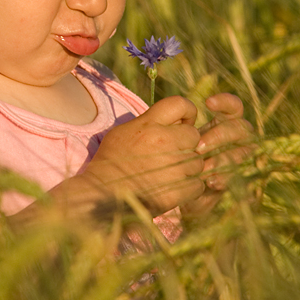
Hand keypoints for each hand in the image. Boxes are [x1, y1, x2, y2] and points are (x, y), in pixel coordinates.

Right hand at [82, 96, 204, 216]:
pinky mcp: (177, 190)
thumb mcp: (123, 132)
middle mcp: (163, 141)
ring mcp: (172, 166)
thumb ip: (149, 123)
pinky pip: (198, 184)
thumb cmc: (111, 162)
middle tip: (174, 154)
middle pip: (194, 135)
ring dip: (189, 168)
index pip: (180, 104)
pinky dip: (190, 187)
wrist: (101, 195)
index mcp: (149, 124)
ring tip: (170, 174)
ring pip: (198, 161)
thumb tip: (175, 120)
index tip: (185, 121)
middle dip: (188, 144)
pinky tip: (174, 188)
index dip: (188, 111)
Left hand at [181, 93, 253, 220]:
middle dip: (220, 135)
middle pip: (240, 128)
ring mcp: (238, 160)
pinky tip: (210, 181)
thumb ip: (181, 130)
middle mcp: (235, 139)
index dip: (225, 102)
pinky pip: (238, 176)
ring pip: (243, 152)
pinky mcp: (235, 180)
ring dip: (223, 158)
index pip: (233, 107)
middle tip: (198, 147)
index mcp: (223, 123)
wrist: (174, 190)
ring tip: (203, 167)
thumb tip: (186, 123)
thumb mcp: (174, 141)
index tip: (208, 103)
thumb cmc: (174, 156)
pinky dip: (225, 178)